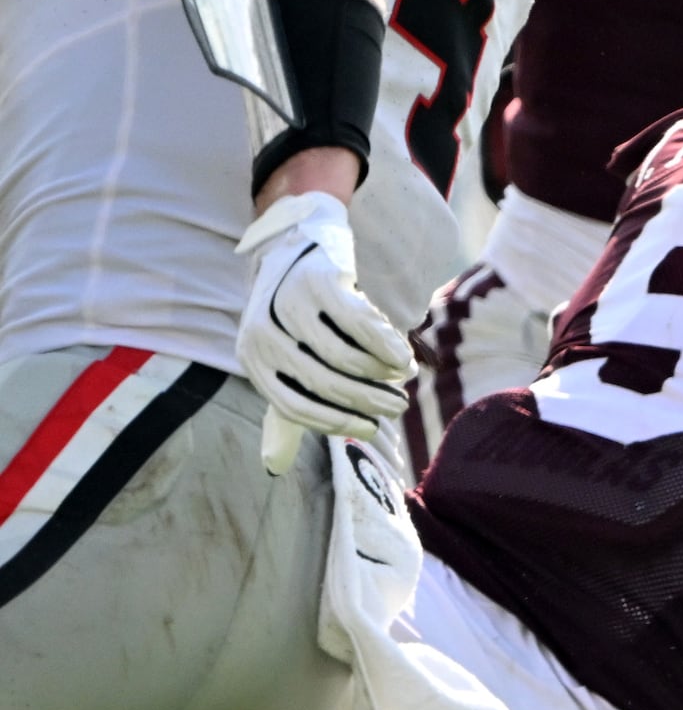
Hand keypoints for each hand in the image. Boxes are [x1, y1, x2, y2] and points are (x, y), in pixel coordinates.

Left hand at [237, 191, 417, 462]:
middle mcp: (261, 330)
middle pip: (323, 382)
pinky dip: (387, 344)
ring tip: (403, 374)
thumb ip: (286, 407)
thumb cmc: (299, 315)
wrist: (305, 245)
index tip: (369, 430)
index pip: (293, 405)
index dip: (334, 422)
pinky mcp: (321, 279)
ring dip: (382, 372)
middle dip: (366, 400)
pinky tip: (403, 352)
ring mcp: (289, 302)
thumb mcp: (285, 359)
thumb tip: (273, 464)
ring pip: (345, 356)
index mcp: (252, 356)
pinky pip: (361, 324)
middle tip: (397, 406)